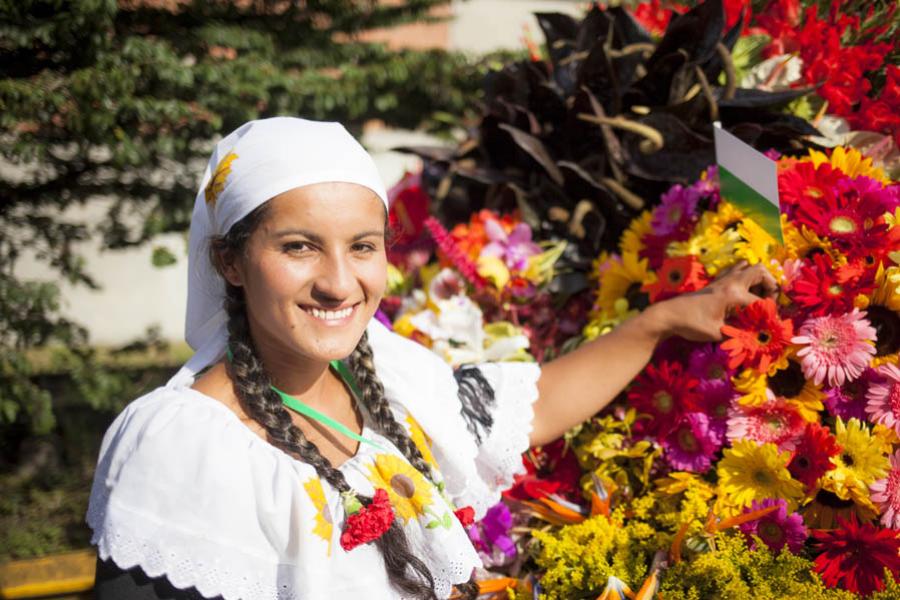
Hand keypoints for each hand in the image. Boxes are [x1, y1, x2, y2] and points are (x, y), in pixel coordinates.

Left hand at [646, 261, 778, 342]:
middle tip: (768, 303)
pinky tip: (744, 293)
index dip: (770, 316)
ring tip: (758, 297)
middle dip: (771, 286)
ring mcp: (723, 279)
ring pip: (749, 267)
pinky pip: (736, 270)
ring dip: (759, 280)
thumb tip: (757, 338)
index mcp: (732, 294)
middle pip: (761, 271)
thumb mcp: (718, 333)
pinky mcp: (716, 282)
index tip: (773, 327)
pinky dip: (746, 278)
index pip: (761, 302)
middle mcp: (730, 282)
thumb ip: (740, 333)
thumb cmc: (691, 324)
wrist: (669, 315)